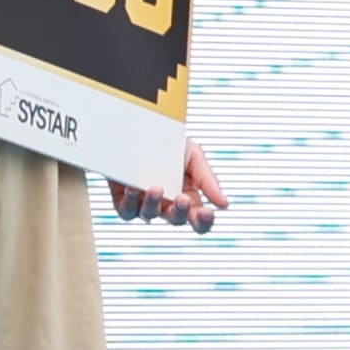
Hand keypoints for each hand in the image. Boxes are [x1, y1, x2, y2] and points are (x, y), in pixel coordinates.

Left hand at [109, 137, 227, 234]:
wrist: (139, 127)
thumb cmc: (170, 143)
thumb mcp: (194, 156)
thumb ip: (208, 180)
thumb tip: (225, 205)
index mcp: (187, 196)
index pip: (198, 219)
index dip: (204, 222)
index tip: (208, 213)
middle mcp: (166, 204)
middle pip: (176, 220)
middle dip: (180, 212)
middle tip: (182, 198)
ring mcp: (144, 204)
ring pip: (149, 215)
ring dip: (154, 204)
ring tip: (157, 188)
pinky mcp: (124, 200)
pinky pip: (127, 210)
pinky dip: (130, 201)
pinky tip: (133, 188)